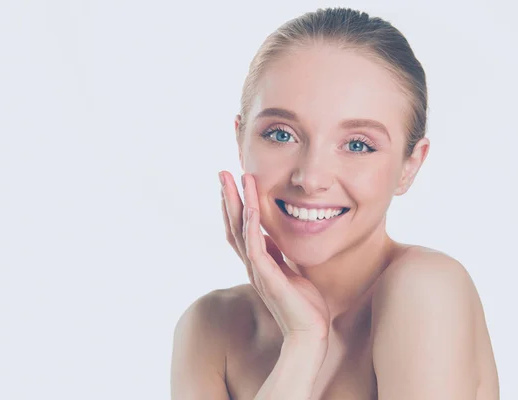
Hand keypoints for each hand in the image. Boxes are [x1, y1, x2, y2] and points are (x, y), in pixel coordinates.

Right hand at [219, 171, 330, 339]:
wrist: (309, 333)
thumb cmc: (303, 304)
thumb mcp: (290, 270)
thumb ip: (278, 254)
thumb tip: (272, 236)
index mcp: (258, 262)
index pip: (240, 228)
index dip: (236, 205)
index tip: (234, 182)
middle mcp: (253, 264)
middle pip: (234, 225)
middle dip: (229, 198)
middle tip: (222, 172)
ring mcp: (258, 271)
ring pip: (241, 232)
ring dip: (237, 204)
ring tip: (234, 180)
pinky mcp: (268, 279)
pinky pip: (256, 249)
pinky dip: (252, 228)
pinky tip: (252, 208)